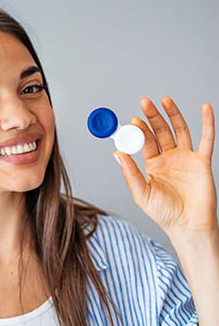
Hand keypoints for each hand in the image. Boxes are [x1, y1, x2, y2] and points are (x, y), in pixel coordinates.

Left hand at [114, 96, 217, 237]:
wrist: (187, 225)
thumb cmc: (164, 213)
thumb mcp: (141, 193)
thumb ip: (130, 173)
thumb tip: (117, 153)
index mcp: (152, 165)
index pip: (145, 142)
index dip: (139, 130)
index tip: (132, 120)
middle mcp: (168, 158)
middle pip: (160, 132)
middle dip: (153, 117)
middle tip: (145, 102)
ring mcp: (185, 158)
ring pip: (180, 130)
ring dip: (173, 114)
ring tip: (164, 100)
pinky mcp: (202, 162)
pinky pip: (207, 139)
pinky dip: (207, 122)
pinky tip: (204, 108)